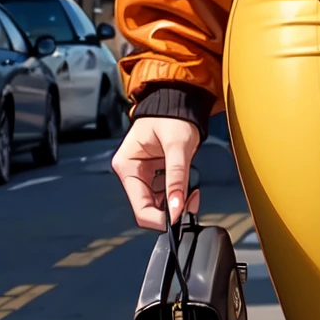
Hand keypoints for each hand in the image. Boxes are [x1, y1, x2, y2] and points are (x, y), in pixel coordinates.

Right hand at [111, 116, 201, 230]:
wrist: (179, 100)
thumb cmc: (173, 115)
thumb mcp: (178, 146)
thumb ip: (177, 177)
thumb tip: (177, 208)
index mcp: (127, 166)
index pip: (140, 208)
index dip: (160, 218)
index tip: (180, 218)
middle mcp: (132, 173)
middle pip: (149, 209)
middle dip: (171, 211)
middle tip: (192, 202)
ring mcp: (144, 175)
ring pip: (159, 205)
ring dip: (176, 204)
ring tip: (192, 193)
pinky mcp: (156, 175)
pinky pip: (166, 195)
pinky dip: (178, 196)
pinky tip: (188, 188)